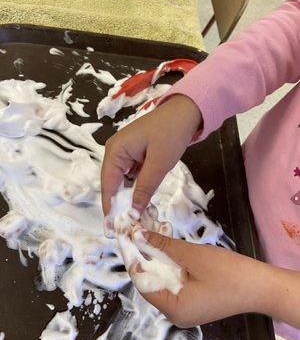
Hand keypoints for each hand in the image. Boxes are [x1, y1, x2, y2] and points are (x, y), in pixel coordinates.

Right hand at [101, 95, 201, 215]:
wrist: (185, 113)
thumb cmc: (171, 134)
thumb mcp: (159, 163)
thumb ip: (144, 188)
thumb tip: (133, 212)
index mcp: (115, 151)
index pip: (108, 184)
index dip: (109, 206)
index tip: (111, 227)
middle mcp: (115, 152)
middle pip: (112, 184)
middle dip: (118, 204)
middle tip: (124, 226)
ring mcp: (124, 153)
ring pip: (122, 182)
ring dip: (128, 198)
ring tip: (132, 218)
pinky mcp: (134, 155)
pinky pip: (131, 176)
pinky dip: (136, 188)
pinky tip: (140, 202)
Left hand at [129, 231, 299, 328]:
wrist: (261, 285)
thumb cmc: (227, 273)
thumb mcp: (192, 256)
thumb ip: (163, 246)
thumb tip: (138, 236)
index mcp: (173, 309)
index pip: (142, 283)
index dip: (134, 259)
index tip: (128, 238)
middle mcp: (176, 314)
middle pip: (152, 283)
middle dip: (147, 257)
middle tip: (140, 234)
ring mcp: (186, 309)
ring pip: (164, 281)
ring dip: (159, 260)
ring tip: (152, 237)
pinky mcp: (195, 302)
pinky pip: (176, 283)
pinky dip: (172, 266)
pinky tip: (170, 249)